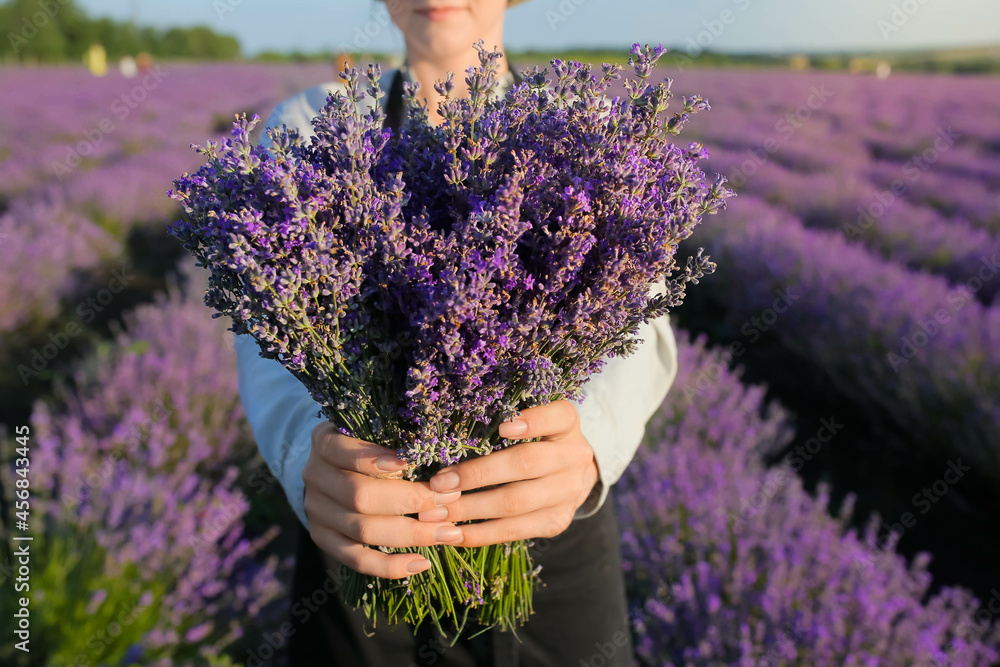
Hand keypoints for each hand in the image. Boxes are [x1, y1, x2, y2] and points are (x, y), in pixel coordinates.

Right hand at [302, 422, 464, 579]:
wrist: (332, 468)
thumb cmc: (366, 444)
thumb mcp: (372, 432)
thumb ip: (394, 439)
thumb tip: (438, 462)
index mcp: (324, 443)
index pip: (343, 451)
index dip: (374, 459)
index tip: (411, 461)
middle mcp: (314, 477)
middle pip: (359, 496)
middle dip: (410, 500)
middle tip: (448, 502)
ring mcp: (316, 511)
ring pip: (362, 530)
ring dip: (411, 533)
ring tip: (447, 532)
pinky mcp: (323, 539)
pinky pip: (356, 559)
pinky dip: (389, 565)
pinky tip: (421, 563)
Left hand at [417, 400, 599, 546]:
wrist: (574, 475)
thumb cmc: (539, 440)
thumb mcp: (534, 420)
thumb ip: (507, 420)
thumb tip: (452, 435)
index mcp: (567, 425)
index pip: (558, 417)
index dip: (533, 422)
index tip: (502, 428)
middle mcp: (573, 458)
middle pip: (525, 465)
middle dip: (477, 475)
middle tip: (438, 484)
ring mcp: (568, 493)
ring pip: (515, 503)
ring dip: (471, 508)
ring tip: (436, 512)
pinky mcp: (556, 522)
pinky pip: (514, 531)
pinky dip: (480, 534)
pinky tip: (453, 534)